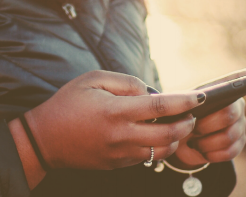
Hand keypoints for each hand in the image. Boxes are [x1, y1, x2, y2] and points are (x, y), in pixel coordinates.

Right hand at [24, 70, 205, 170]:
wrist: (45, 139)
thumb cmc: (68, 103)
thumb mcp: (92, 79)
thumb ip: (125, 82)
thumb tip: (150, 91)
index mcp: (115, 110)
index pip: (160, 106)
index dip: (184, 101)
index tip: (200, 96)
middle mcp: (121, 135)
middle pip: (169, 134)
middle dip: (187, 123)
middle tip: (190, 113)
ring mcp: (120, 153)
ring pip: (162, 150)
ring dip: (175, 138)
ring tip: (175, 124)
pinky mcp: (118, 164)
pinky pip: (147, 157)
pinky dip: (157, 146)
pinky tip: (154, 134)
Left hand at [171, 67, 245, 168]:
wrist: (180, 141)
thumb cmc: (180, 117)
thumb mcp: (179, 106)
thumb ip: (189, 100)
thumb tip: (201, 98)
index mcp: (221, 90)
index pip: (238, 80)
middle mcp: (236, 105)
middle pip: (229, 114)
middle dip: (207, 124)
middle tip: (193, 127)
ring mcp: (240, 124)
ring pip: (229, 136)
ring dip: (206, 142)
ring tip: (194, 141)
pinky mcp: (239, 144)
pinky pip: (229, 151)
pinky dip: (212, 154)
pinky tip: (202, 150)